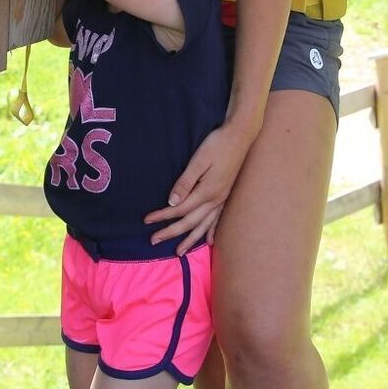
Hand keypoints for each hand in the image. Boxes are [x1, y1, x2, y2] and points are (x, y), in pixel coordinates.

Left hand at [144, 123, 252, 252]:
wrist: (240, 137)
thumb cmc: (217, 145)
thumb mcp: (199, 160)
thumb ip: (185, 182)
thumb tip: (172, 202)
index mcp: (206, 192)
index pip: (179, 209)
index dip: (162, 216)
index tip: (147, 221)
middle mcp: (215, 200)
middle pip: (190, 222)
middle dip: (171, 232)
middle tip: (154, 241)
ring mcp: (222, 199)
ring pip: (204, 225)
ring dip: (191, 239)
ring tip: (179, 251)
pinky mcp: (226, 196)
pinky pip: (218, 220)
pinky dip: (212, 232)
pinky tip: (209, 241)